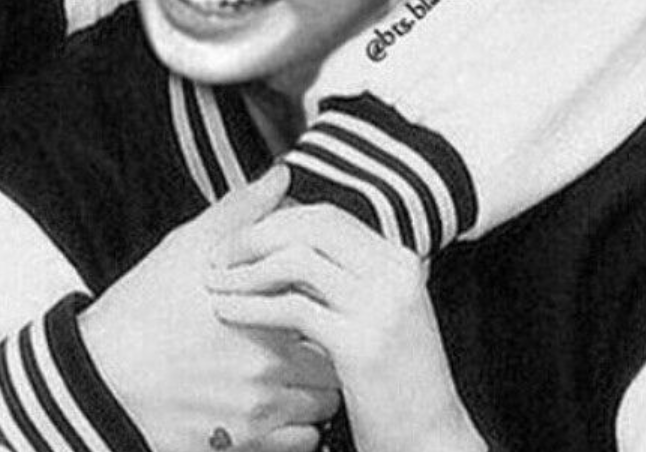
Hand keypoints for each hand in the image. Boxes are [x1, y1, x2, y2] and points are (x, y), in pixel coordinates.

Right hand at [80, 168, 340, 451]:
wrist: (99, 375)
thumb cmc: (141, 307)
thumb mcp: (187, 246)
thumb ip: (241, 211)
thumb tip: (281, 177)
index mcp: (261, 312)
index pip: (329, 306)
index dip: (323, 300)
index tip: (308, 297)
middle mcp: (267, 365)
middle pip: (334, 359)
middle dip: (326, 347)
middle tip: (304, 338)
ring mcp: (257, 411)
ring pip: (324, 404)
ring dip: (316, 388)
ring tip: (290, 372)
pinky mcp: (242, 445)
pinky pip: (302, 443)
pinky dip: (299, 428)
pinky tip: (275, 405)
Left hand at [207, 204, 484, 451]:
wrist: (430, 443)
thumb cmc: (393, 384)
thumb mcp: (375, 314)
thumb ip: (341, 271)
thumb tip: (289, 238)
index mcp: (397, 261)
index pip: (325, 216)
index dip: (274, 221)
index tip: (238, 236)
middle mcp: (393, 274)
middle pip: (310, 226)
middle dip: (255, 236)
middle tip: (217, 253)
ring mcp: (381, 307)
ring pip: (297, 260)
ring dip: (246, 268)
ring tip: (216, 281)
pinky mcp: (362, 345)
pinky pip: (293, 308)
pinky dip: (251, 304)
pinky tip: (227, 310)